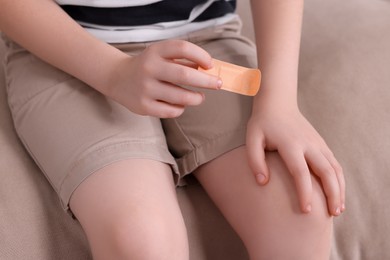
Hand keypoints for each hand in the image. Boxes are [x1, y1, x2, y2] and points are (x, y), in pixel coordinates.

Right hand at [105, 40, 220, 117]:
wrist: (118, 78)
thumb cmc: (149, 66)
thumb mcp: (162, 56)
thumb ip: (184, 60)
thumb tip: (210, 71)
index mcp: (155, 52)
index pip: (182, 48)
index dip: (201, 55)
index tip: (211, 65)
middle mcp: (149, 68)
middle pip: (185, 75)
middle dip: (207, 81)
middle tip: (218, 84)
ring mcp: (145, 89)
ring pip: (181, 97)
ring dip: (196, 98)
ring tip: (200, 97)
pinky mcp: (143, 106)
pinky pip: (172, 111)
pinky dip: (181, 108)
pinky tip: (181, 104)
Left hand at [246, 101, 344, 215]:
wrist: (278, 103)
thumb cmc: (262, 124)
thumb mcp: (252, 139)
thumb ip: (255, 160)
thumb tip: (263, 182)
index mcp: (291, 144)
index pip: (301, 172)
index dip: (304, 193)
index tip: (306, 211)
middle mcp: (308, 144)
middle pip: (326, 172)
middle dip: (332, 194)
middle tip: (331, 215)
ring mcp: (318, 143)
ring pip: (335, 168)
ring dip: (339, 189)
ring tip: (338, 209)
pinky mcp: (321, 143)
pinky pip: (335, 163)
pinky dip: (339, 179)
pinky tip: (337, 193)